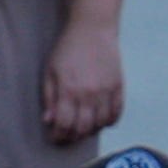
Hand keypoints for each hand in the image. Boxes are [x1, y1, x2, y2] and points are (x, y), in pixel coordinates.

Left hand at [42, 17, 123, 145]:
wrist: (93, 29)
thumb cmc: (67, 49)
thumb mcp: (50, 71)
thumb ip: (49, 97)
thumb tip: (49, 120)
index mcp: (69, 89)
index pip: (64, 124)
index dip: (59, 136)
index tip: (55, 138)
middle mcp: (89, 93)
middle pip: (83, 128)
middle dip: (73, 137)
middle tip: (67, 136)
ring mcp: (106, 90)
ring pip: (101, 124)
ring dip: (90, 130)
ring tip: (83, 128)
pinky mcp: (119, 86)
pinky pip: (116, 113)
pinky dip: (109, 121)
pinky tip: (100, 120)